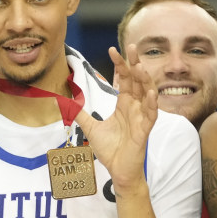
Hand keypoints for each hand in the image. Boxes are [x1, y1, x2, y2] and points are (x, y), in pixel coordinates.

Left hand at [73, 44, 156, 190]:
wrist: (118, 170)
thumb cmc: (111, 149)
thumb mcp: (91, 128)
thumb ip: (80, 113)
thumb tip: (65, 102)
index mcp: (124, 104)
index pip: (124, 79)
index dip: (120, 64)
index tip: (113, 49)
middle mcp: (135, 107)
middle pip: (137, 80)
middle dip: (135, 63)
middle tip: (132, 46)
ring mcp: (141, 117)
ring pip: (146, 94)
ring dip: (144, 80)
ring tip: (140, 66)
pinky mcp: (144, 130)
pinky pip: (150, 115)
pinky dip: (151, 103)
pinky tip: (150, 93)